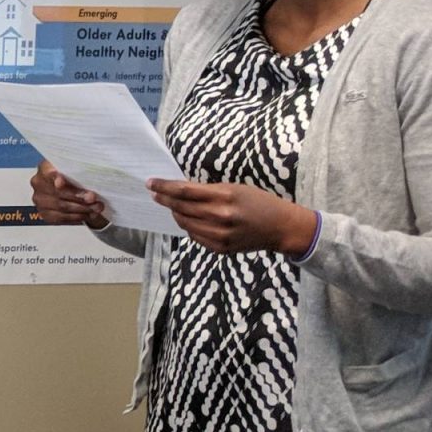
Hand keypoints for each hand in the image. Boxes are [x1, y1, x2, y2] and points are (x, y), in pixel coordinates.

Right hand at [30, 160, 110, 226]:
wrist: (71, 190)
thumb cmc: (75, 177)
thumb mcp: (79, 171)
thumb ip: (82, 175)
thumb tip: (90, 191)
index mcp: (45, 167)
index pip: (47, 172)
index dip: (54, 177)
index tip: (61, 183)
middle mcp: (38, 183)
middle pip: (57, 192)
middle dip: (77, 196)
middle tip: (92, 198)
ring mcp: (39, 199)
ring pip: (61, 206)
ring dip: (81, 208)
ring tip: (96, 208)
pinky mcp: (45, 214)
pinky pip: (61, 218)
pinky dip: (77, 217)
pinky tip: (88, 215)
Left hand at [147, 180, 316, 255]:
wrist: (281, 227)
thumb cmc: (258, 202)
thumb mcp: (235, 188)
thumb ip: (208, 191)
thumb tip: (180, 190)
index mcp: (224, 196)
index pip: (184, 191)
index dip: (164, 187)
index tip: (150, 183)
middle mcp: (220, 216)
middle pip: (180, 207)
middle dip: (164, 199)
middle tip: (155, 194)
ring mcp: (220, 235)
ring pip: (184, 223)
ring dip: (175, 213)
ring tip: (172, 206)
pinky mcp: (220, 248)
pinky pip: (194, 236)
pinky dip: (188, 226)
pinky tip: (189, 219)